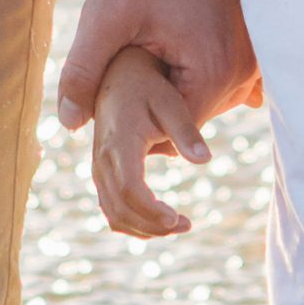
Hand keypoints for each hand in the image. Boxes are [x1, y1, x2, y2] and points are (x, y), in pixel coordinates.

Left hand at [57, 0, 254, 131]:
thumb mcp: (106, 14)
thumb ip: (85, 71)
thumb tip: (69, 123)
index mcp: (213, 72)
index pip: (171, 133)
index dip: (134, 125)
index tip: (108, 103)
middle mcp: (244, 73)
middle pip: (190, 121)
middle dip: (153, 110)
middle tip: (119, 79)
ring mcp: (253, 60)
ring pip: (203, 102)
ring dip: (172, 92)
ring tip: (142, 61)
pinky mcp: (250, 47)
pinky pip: (219, 83)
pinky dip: (192, 78)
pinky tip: (168, 54)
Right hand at [90, 47, 212, 238]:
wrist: (118, 76)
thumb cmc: (148, 88)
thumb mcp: (171, 103)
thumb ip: (186, 131)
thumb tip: (205, 160)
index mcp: (120, 142)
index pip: (130, 189)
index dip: (152, 211)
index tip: (178, 219)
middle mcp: (102, 159)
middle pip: (121, 208)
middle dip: (153, 225)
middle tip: (186, 225)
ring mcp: (98, 168)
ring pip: (113, 213)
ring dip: (144, 228)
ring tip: (179, 225)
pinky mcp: (101, 172)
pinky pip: (110, 207)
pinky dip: (132, 222)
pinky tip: (159, 222)